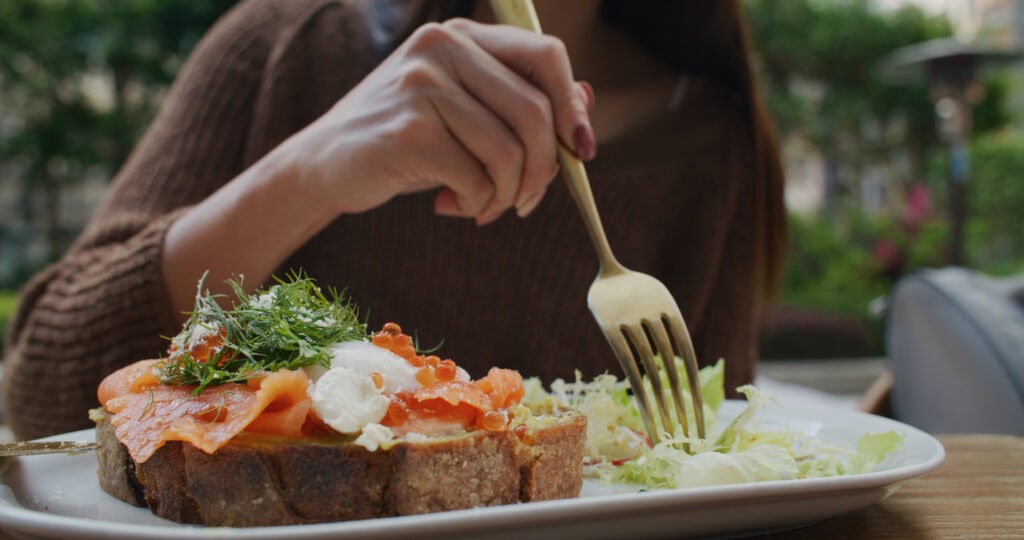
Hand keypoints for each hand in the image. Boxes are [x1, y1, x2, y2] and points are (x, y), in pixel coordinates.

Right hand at [281, 18, 595, 224]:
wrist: (324, 164)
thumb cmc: (407, 140)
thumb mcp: (465, 112)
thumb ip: (520, 102)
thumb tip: (586, 102)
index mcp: (461, 36)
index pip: (546, 57)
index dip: (573, 108)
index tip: (583, 150)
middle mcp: (442, 48)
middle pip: (534, 112)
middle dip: (544, 170)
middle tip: (526, 200)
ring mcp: (422, 87)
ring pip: (510, 152)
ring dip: (507, 196)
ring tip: (485, 208)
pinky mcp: (408, 132)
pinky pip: (476, 180)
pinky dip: (477, 206)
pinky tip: (451, 207)